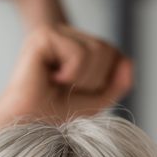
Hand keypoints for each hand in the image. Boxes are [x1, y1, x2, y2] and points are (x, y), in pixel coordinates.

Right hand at [0, 25, 132, 130]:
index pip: (115, 53)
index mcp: (78, 45)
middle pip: (107, 49)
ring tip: (59, 86)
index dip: (107, 80)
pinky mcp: (43, 35)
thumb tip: (130, 62)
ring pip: (97, 50)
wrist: (26, 125)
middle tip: (68, 91)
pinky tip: (51, 79)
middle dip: (95, 80)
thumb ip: (118, 83)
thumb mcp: (96, 101)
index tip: (80, 94)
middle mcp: (66, 34)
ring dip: (83, 79)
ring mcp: (54, 31)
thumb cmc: (55, 115)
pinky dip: (72, 74)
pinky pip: (79, 53)